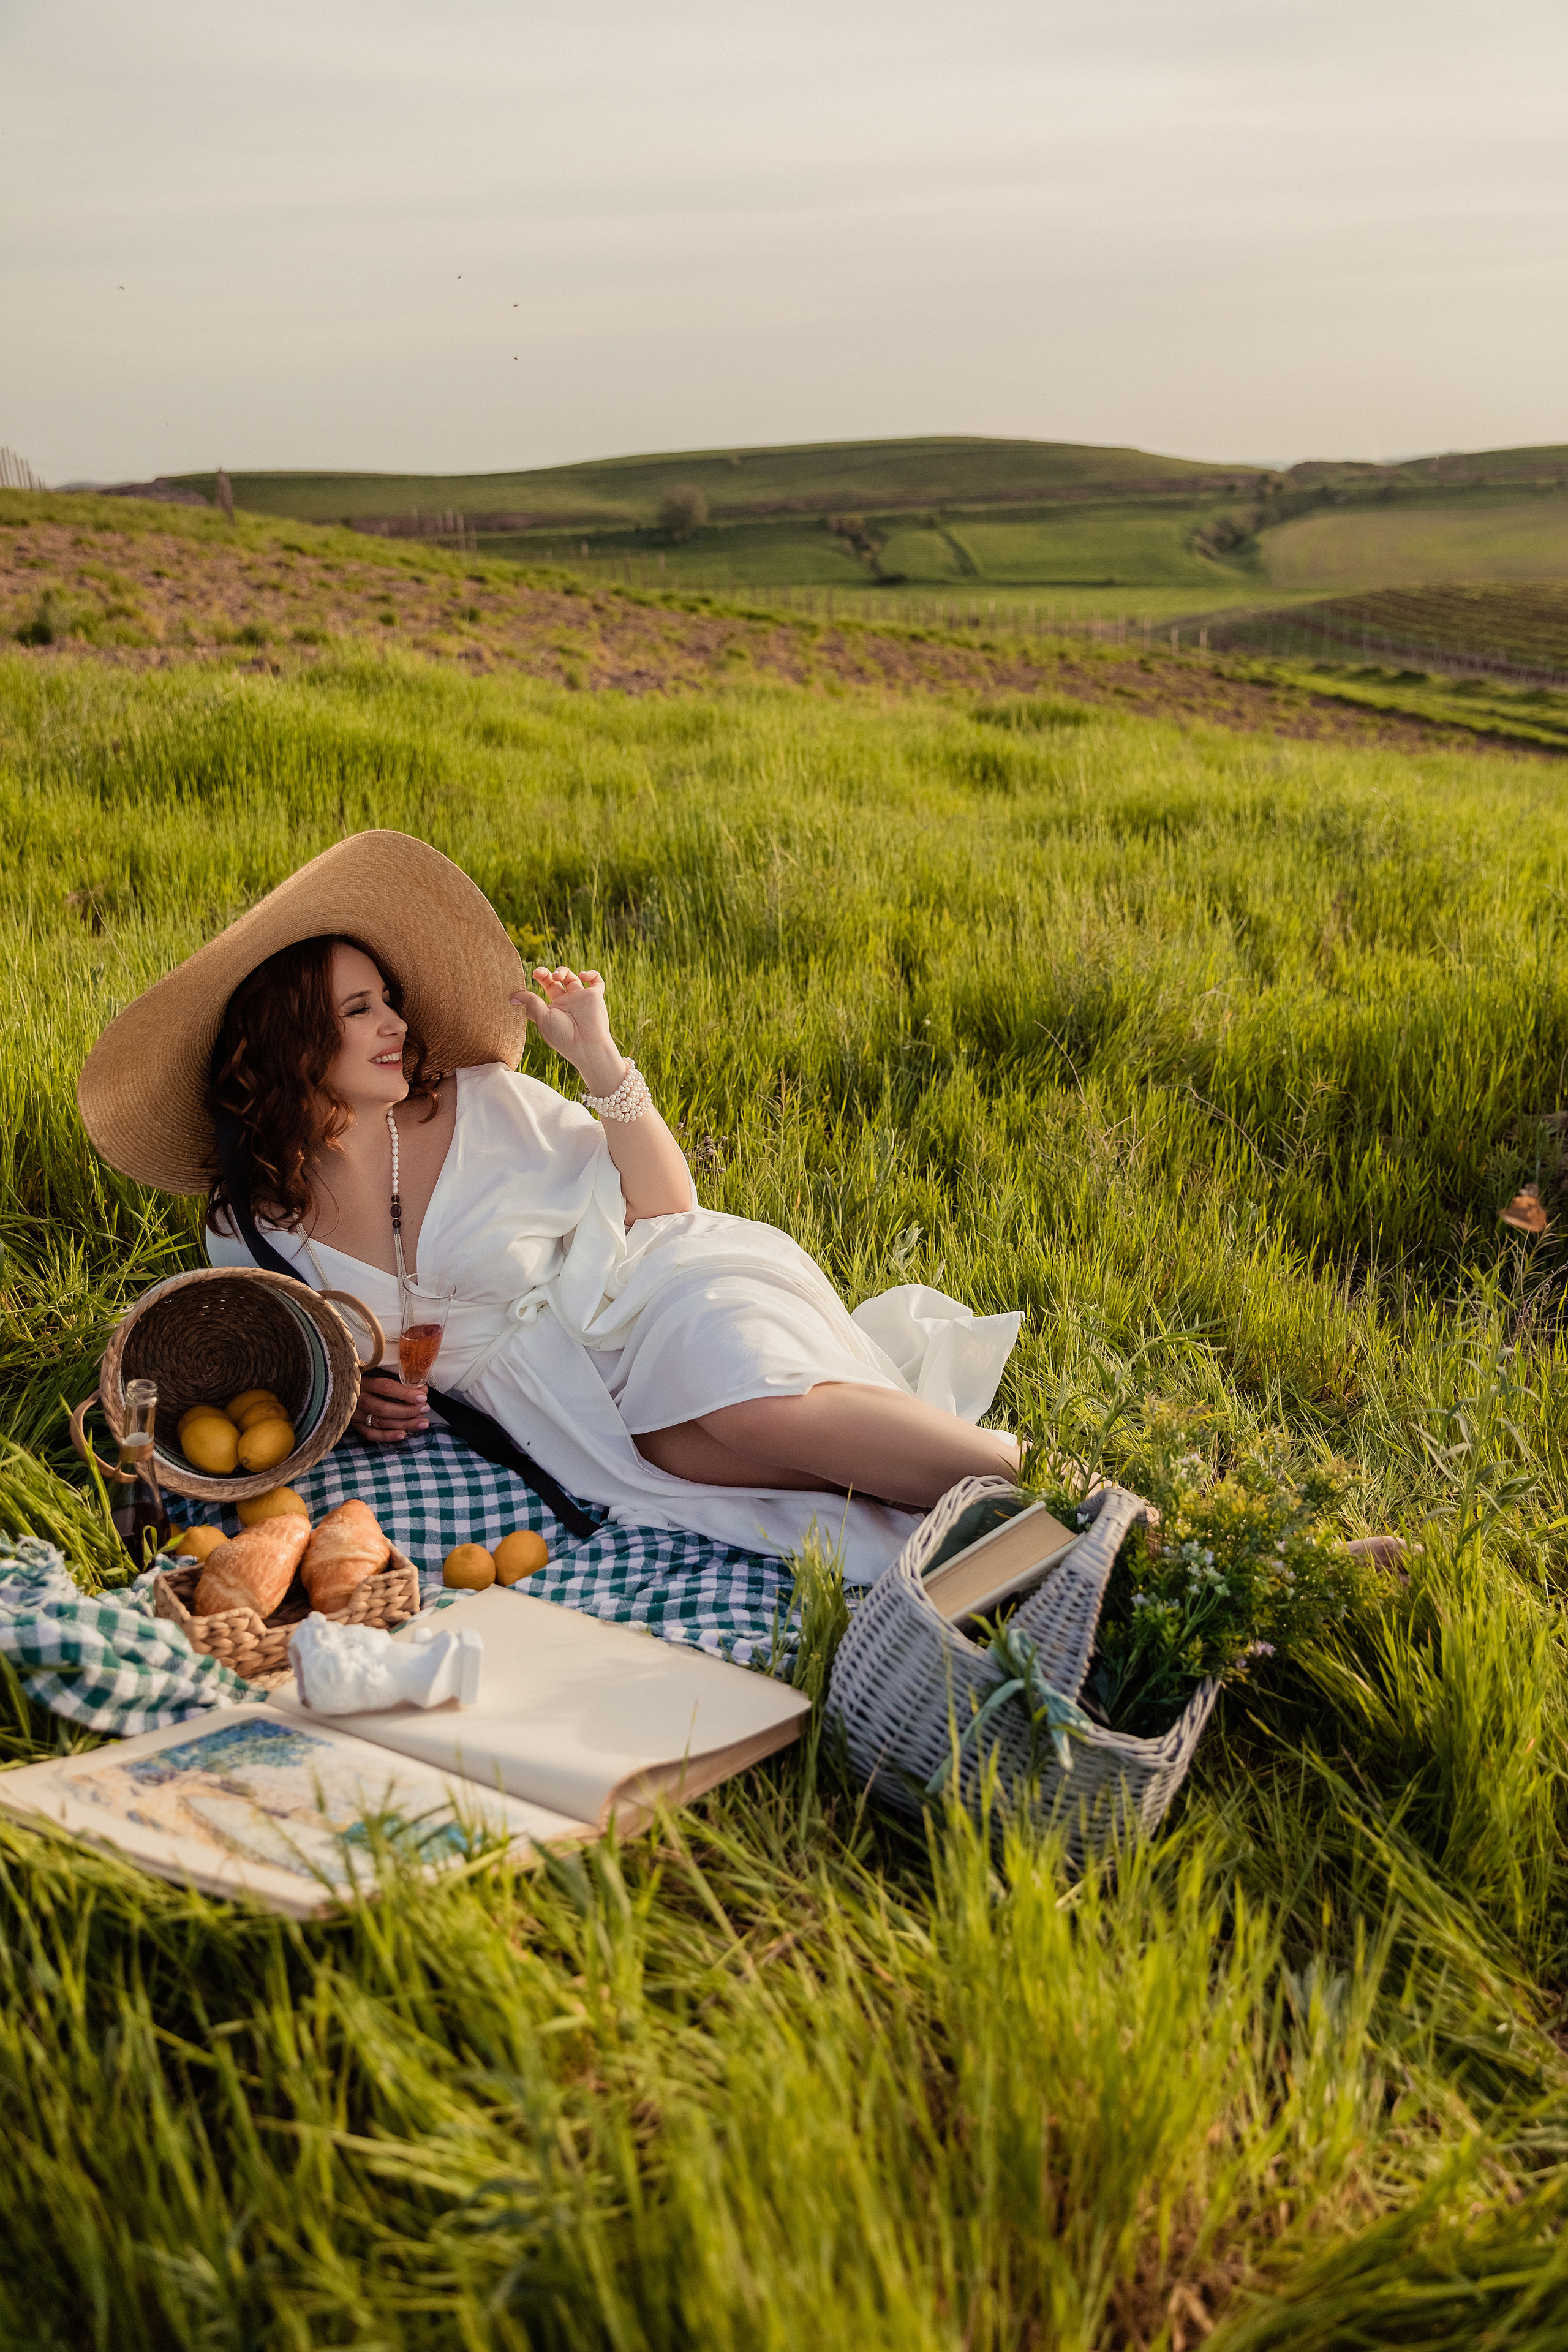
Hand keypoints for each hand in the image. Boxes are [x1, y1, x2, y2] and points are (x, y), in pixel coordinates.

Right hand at [352, 1370, 427, 1444]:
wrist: (335, 1385)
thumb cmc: (361, 1376)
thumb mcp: (374, 1370)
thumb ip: (395, 1377)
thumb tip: (421, 1387)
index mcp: (362, 1381)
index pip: (385, 1388)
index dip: (405, 1393)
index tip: (422, 1395)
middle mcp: (357, 1398)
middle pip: (384, 1408)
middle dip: (407, 1410)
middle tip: (425, 1408)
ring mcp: (354, 1413)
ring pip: (380, 1422)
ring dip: (403, 1424)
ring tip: (422, 1423)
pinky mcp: (353, 1424)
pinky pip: (370, 1433)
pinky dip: (386, 1436)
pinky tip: (402, 1435)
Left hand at [511, 966, 624, 1093]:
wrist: (586, 1045)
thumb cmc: (562, 1035)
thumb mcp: (542, 1018)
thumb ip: (531, 1003)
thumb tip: (512, 996)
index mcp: (554, 1008)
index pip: (545, 988)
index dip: (539, 978)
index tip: (532, 975)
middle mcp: (567, 1002)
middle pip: (556, 981)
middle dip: (547, 973)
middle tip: (539, 973)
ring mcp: (581, 998)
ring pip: (573, 978)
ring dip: (563, 971)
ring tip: (558, 976)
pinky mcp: (594, 996)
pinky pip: (597, 981)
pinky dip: (591, 974)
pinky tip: (583, 975)